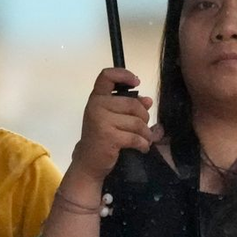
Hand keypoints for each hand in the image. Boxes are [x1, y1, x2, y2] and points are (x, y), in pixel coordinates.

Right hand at [69, 67, 161, 184]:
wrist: (89, 161)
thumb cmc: (102, 137)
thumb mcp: (113, 118)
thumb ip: (129, 106)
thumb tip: (148, 100)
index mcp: (97, 97)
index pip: (107, 76)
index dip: (124, 74)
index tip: (136, 82)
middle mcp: (96, 105)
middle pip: (133, 104)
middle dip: (144, 117)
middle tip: (143, 127)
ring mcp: (101, 120)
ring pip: (137, 121)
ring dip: (146, 133)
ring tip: (144, 139)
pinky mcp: (108, 136)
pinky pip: (135, 137)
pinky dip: (143, 144)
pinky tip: (142, 147)